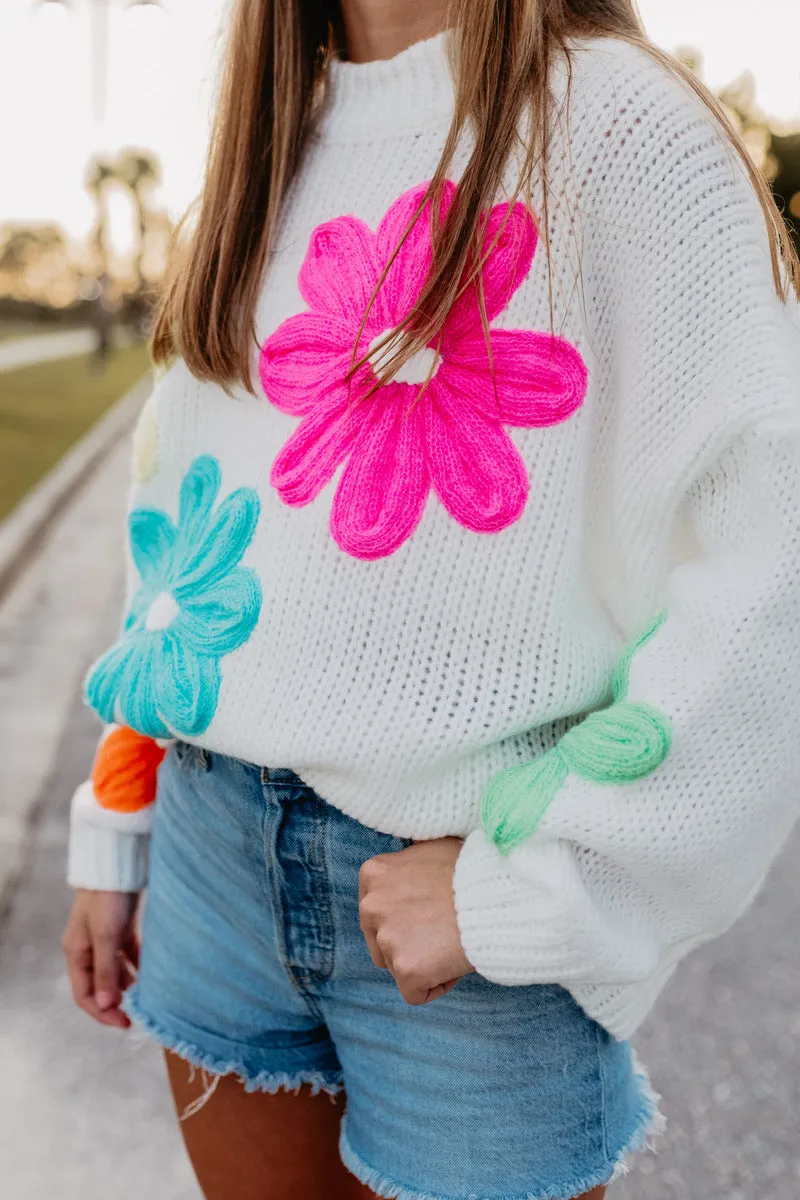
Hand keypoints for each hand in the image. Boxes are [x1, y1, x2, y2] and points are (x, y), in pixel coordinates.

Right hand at [62, 889, 139, 1028]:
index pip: (84, 995)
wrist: (118, 862)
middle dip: (118, 1001)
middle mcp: (88, 948)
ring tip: (149, 995)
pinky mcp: (121, 927)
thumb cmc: (108, 898)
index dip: (103, 1013)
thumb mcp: (106, 937)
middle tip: (139, 1014)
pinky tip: (153, 972)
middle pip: (101, 985)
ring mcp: (105, 937)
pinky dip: (139, 964)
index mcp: (76, 953)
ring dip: (130, 984)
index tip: (126, 1023)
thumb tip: (106, 1005)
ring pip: (117, 970)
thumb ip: (106, 971)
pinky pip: (129, 953)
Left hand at [359, 836, 474, 1005]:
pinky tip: (453, 963)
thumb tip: (412, 866)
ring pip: (397, 967)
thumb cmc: (471, 870)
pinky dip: (435, 985)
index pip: (377, 909)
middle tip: (442, 932)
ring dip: (422, 962)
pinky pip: (415, 992)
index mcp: (373, 874)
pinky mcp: (406, 969)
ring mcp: (387, 938)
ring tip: (450, 944)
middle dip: (408, 943)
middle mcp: (371, 905)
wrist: (495, 896)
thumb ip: (410, 862)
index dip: (406, 917)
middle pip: (380, 941)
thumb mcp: (432, 848)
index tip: (430, 914)